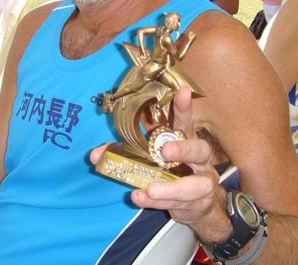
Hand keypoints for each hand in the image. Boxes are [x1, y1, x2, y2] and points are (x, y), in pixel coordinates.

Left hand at [89, 88, 221, 228]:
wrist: (197, 205)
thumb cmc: (171, 172)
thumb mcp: (150, 157)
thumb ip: (125, 152)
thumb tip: (94, 155)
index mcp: (186, 141)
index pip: (186, 121)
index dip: (184, 107)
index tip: (181, 91)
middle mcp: (199, 160)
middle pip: (199, 149)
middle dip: (183, 150)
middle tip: (165, 151)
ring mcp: (202, 182)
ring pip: (193, 185)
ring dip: (170, 188)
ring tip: (150, 189)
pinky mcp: (199, 203)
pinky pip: (180, 203)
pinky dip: (159, 202)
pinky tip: (142, 198)